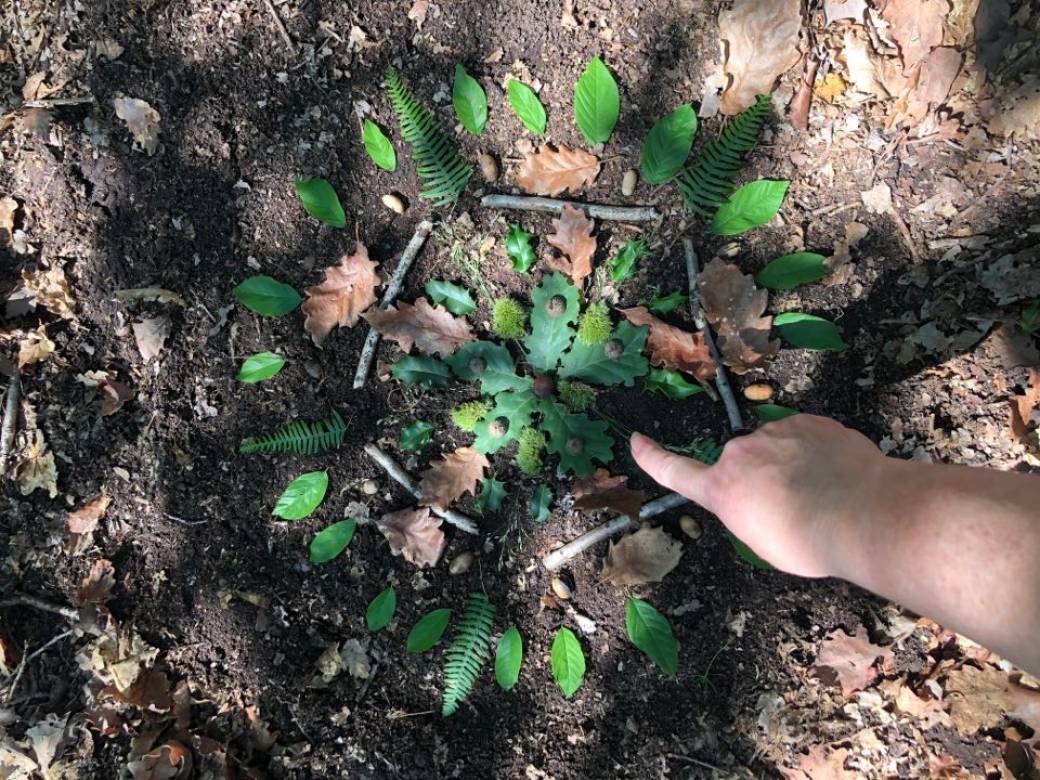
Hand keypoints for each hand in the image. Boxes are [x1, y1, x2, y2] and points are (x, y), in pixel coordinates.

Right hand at [630, 415, 888, 577]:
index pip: (676, 471)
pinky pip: (806, 434)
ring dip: (792, 462)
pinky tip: (838, 471)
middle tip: (794, 503)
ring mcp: (775, 432)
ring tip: (824, 491)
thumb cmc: (809, 542)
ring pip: (777, 445)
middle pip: (743, 461)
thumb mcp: (764, 541)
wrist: (862, 513)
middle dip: (761, 476)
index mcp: (722, 489)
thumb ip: (751, 512)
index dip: (652, 457)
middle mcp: (740, 454)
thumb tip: (765, 496)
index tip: (636, 441)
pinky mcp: (808, 420)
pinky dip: (817, 450)